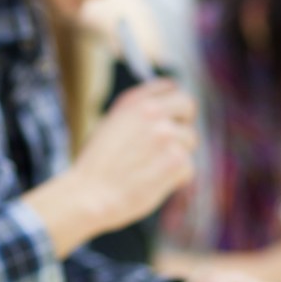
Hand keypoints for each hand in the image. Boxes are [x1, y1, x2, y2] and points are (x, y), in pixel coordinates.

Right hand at [70, 79, 197, 233]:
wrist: (90, 194)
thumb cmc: (97, 163)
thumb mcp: (111, 124)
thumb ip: (138, 111)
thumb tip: (165, 108)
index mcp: (136, 102)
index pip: (170, 87)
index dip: (172, 103)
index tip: (171, 114)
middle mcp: (153, 114)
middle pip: (188, 106)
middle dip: (183, 121)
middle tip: (174, 138)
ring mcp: (167, 136)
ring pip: (190, 140)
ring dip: (177, 153)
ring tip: (152, 167)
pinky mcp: (176, 161)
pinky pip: (188, 167)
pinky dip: (176, 177)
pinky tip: (155, 182)